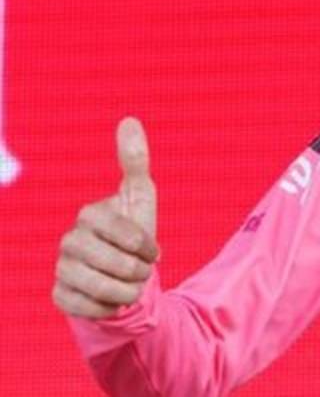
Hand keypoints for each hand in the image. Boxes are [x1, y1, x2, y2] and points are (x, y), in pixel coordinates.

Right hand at [53, 117, 159, 318]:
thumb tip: (129, 119)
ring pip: (99, 287)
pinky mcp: (59, 295)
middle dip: (137, 271)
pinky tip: (111, 300)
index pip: (126, 234)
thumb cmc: (132, 234)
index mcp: (89, 215)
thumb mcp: (140, 198)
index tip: (152, 251)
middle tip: (142, 271)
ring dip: (126, 291)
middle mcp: (69, 240)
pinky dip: (108, 308)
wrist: (121, 275)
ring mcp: (61, 268)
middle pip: (114, 263)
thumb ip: (134, 161)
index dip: (146, 247)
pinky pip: (86, 307)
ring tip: (130, 285)